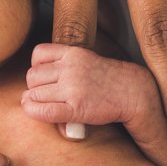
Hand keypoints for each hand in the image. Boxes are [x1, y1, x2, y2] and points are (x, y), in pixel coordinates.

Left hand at [19, 43, 155, 137]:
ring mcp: (73, 88)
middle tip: (47, 94)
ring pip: (34, 93)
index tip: (45, 76)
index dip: (37, 67)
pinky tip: (37, 112)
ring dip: (35, 100)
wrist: (133, 93)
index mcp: (73, 53)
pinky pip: (44, 110)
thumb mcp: (86, 59)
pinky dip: (34, 112)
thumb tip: (34, 80)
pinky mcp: (76, 108)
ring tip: (47, 104)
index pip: (38, 54)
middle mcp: (71, 68)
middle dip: (35, 86)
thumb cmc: (107, 78)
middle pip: (32, 76)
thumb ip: (62, 62)